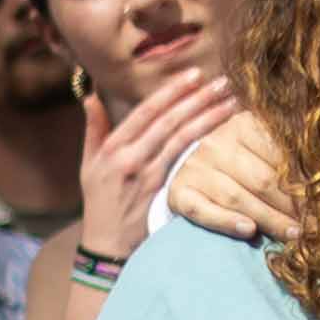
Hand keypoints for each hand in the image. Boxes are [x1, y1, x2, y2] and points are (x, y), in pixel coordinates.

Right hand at [76, 68, 238, 261]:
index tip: (194, 75)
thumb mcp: (88, 165)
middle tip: (222, 81)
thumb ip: (94, 130)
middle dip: (197, 97)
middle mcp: (128, 157)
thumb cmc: (99, 203)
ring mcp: (145, 173)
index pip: (145, 111)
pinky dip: (204, 143)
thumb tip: (91, 97)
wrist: (106, 244)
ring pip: (181, 137)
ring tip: (231, 101)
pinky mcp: (160, 190)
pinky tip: (223, 133)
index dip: (171, 92)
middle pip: (167, 120)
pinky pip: (185, 160)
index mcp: (112, 147)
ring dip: (208, 117)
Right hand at [164, 108, 296, 245]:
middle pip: (262, 180)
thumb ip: (291, 158)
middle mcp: (215, 142)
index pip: (281, 158)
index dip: (307, 185)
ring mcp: (194, 168)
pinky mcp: (179, 192)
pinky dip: (226, 222)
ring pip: (237, 197)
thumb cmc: (242, 160)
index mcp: (243, 124)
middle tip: (316, 228)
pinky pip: (202, 211)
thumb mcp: (265, 148)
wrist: (193, 166)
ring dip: (269, 220)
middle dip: (293, 208)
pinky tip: (249, 231)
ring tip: (294, 236)